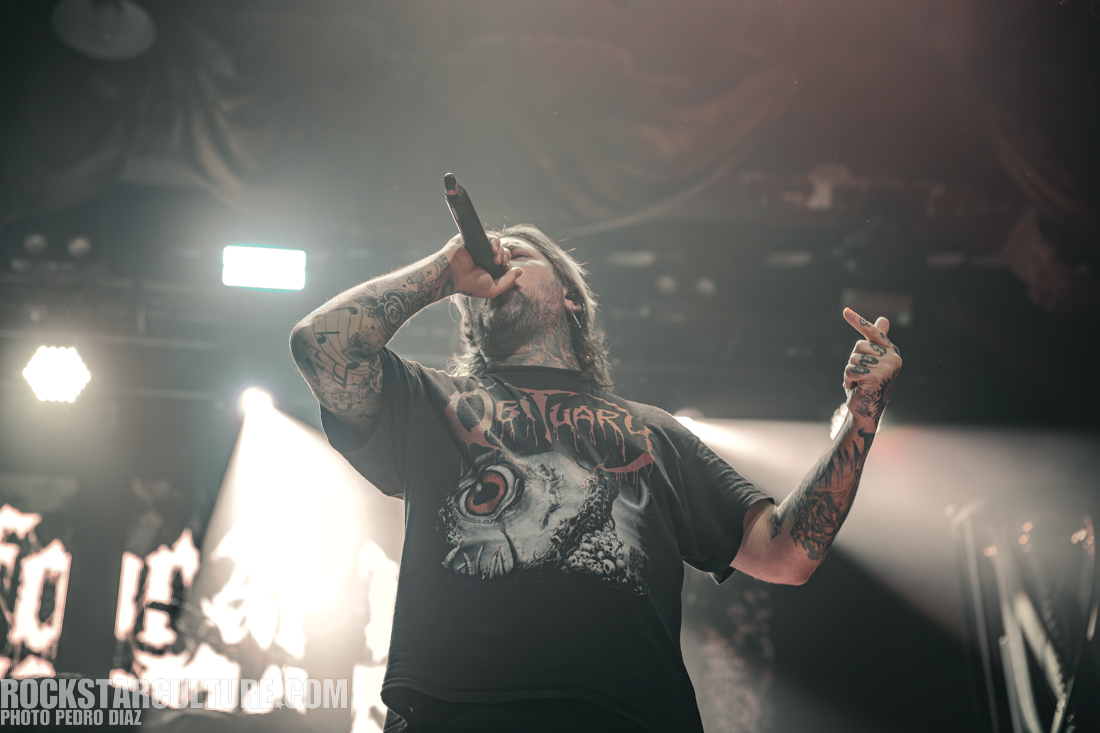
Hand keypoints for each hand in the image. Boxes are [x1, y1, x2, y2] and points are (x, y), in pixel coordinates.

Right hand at [440, 234, 522, 298]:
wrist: (454, 273)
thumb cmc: (470, 284)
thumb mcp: (493, 289)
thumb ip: (509, 281)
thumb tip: (521, 271)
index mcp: (489, 271)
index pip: (505, 264)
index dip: (508, 265)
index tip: (505, 268)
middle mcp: (485, 260)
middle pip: (503, 253)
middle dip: (505, 257)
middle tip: (500, 262)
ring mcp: (481, 250)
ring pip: (499, 245)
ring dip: (501, 251)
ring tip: (495, 258)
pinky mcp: (476, 240)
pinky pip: (491, 238)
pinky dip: (495, 243)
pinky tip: (492, 250)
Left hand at [842, 308, 901, 427]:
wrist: (866, 408)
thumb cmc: (867, 382)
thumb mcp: (871, 360)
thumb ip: (876, 341)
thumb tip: (884, 319)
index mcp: (892, 351)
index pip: (873, 332)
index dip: (858, 321)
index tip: (845, 310)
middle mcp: (893, 358)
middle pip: (858, 346)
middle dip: (854, 360)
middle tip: (862, 374)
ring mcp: (886, 368)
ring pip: (853, 358)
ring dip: (850, 371)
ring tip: (859, 382)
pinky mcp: (875, 378)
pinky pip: (851, 370)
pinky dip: (849, 380)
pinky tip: (857, 387)